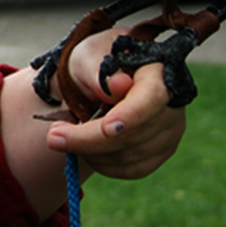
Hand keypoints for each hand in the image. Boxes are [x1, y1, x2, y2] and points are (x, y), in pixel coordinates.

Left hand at [47, 28, 186, 178]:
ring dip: (91, 152)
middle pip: (134, 134)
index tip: (106, 128)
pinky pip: (132, 169)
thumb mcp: (88, 57)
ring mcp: (170, 131)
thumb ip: (98, 70)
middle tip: (53, 137)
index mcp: (157, 72)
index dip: (130, 115)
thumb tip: (117, 85)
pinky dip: (103, 164)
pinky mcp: (162, 152)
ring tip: (65, 137)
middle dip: (89, 140)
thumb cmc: (93, 62)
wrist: (99, 78)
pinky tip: (85, 150)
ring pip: (131, 156)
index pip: (151, 98)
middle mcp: (172, 104)